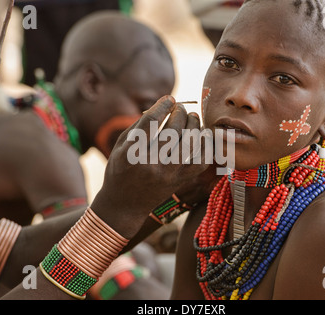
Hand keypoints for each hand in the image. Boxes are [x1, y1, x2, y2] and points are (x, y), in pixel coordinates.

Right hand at [91, 96, 209, 238]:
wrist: (124, 205)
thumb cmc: (120, 170)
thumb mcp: (120, 146)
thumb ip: (139, 125)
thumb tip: (164, 105)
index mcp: (132, 153)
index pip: (151, 122)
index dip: (163, 106)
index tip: (170, 99)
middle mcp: (151, 164)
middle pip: (173, 130)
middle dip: (180, 113)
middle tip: (181, 107)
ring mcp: (167, 175)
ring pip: (190, 144)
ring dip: (195, 126)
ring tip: (193, 117)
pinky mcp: (179, 182)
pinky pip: (201, 162)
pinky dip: (205, 147)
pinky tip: (201, 136)